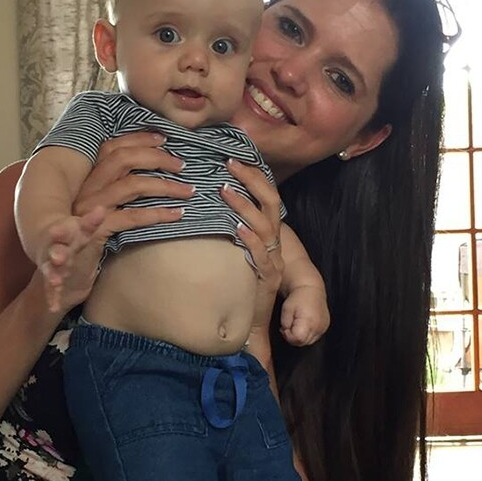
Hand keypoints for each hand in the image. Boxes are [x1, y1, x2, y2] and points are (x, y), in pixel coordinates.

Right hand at [36, 207, 106, 313]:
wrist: (55, 256)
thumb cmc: (75, 241)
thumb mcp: (84, 231)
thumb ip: (92, 222)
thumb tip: (102, 208)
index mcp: (67, 235)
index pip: (69, 230)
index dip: (71, 229)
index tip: (65, 229)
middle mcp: (58, 249)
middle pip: (57, 250)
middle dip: (58, 253)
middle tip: (59, 256)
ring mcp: (53, 266)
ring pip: (52, 270)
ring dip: (53, 275)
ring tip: (55, 282)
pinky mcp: (53, 282)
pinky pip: (52, 291)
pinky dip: (53, 298)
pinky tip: (54, 306)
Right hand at [74, 131, 192, 230]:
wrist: (69, 270)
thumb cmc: (90, 238)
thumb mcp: (100, 209)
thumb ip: (117, 190)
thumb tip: (154, 174)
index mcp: (87, 178)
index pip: (111, 147)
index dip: (138, 139)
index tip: (164, 139)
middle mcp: (86, 189)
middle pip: (123, 159)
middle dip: (156, 158)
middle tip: (182, 165)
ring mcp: (90, 209)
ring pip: (132, 185)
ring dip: (165, 186)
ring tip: (188, 191)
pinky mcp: (98, 230)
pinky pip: (133, 217)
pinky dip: (158, 214)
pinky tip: (176, 214)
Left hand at [220, 160, 283, 334]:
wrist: (251, 322)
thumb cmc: (240, 285)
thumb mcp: (236, 252)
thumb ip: (229, 230)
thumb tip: (207, 204)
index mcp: (268, 234)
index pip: (267, 196)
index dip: (255, 176)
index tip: (236, 157)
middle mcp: (274, 243)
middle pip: (270, 203)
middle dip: (252, 180)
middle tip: (230, 163)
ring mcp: (272, 260)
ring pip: (264, 225)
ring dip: (244, 205)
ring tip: (225, 190)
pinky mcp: (266, 277)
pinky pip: (260, 254)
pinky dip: (250, 239)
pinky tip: (236, 227)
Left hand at [280, 285, 329, 345]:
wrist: (311, 288)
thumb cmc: (298, 297)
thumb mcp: (286, 310)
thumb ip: (286, 325)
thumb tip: (287, 334)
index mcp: (309, 322)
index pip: (297, 340)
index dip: (288, 336)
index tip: (284, 328)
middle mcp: (319, 326)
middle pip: (303, 342)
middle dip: (293, 337)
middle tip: (288, 326)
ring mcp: (323, 327)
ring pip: (308, 341)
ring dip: (300, 336)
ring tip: (295, 324)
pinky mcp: (325, 327)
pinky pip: (314, 336)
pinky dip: (307, 333)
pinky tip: (303, 325)